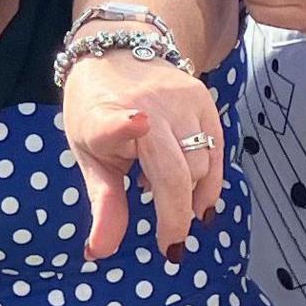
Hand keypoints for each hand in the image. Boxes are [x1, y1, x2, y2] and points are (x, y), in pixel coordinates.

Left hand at [62, 51, 226, 261]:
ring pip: (200, 166)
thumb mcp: (89, 154)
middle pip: (175, 171)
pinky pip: (217, 152)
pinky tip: (199, 204)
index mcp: (104, 115)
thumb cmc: (96, 110)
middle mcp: (148, 104)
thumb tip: (100, 253)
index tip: (140, 122)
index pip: (114, 121)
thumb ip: (103, 203)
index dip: (125, 126)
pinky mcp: (205, 99)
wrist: (117, 52)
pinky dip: (210, 183)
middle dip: (175, 214)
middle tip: (171, 247)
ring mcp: (182, 100)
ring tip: (170, 209)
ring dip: (189, 197)